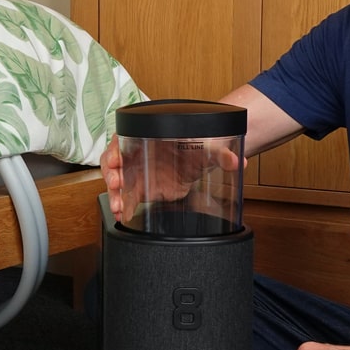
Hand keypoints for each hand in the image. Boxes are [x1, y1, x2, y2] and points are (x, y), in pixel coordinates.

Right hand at [100, 134, 245, 224]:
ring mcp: (137, 171)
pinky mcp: (141, 188)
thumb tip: (237, 161)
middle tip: (115, 184)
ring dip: (114, 193)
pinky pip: (126, 196)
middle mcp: (138, 152)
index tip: (115, 160)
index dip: (115, 149)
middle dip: (111, 174)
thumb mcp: (209, 148)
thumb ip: (221, 154)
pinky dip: (122, 205)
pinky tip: (121, 214)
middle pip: (114, 161)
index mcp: (148, 135)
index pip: (124, 139)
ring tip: (118, 205)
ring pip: (117, 180)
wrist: (201, 160)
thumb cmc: (199, 146)